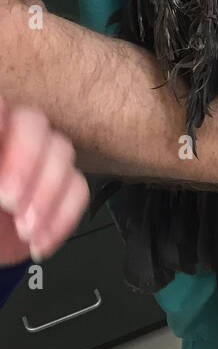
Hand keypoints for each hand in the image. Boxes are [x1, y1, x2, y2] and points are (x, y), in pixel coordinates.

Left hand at [0, 100, 89, 264]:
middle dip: (25, 161)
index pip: (1, 109)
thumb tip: (0, 110)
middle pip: (34, 123)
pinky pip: (78, 190)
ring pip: (63, 154)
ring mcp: (38, 164)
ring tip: (24, 228)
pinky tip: (39, 239)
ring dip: (45, 196)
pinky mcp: (59, 191)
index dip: (1, 116)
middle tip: (8, 199)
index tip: (0, 126)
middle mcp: (11, 141)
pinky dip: (61, 218)